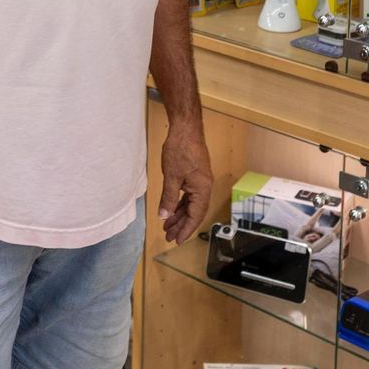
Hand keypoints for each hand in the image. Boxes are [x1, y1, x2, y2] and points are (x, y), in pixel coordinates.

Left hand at [158, 120, 211, 243]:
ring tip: (167, 226)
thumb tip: (164, 216)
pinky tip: (171, 210)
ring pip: (190, 204)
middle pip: (194, 212)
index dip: (186, 230)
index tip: (176, 240)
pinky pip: (188, 196)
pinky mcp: (194, 176)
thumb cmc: (181, 149)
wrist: (185, 128)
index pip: (195, 216)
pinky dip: (179, 204)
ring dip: (179, 215)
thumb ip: (168, 198)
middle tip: (169, 236)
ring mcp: (199, 182)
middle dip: (181, 225)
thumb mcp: (171, 176)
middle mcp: (204, 187)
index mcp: (202, 189)